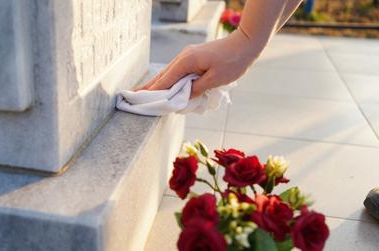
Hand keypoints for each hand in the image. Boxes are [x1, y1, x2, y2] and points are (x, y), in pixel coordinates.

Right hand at [136, 29, 259, 97]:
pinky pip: (176, 71)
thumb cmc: (233, 61)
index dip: (152, 92)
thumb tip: (181, 97)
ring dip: (157, 83)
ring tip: (144, 93)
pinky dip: (168, 79)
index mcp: (186, 62)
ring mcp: (188, 56)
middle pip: (162, 75)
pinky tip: (164, 85)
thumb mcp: (215, 79)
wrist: (245, 44)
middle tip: (133, 96)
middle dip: (149, 87)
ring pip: (168, 72)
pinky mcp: (193, 57)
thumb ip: (196, 89)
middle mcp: (183, 57)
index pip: (165, 81)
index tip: (140, 101)